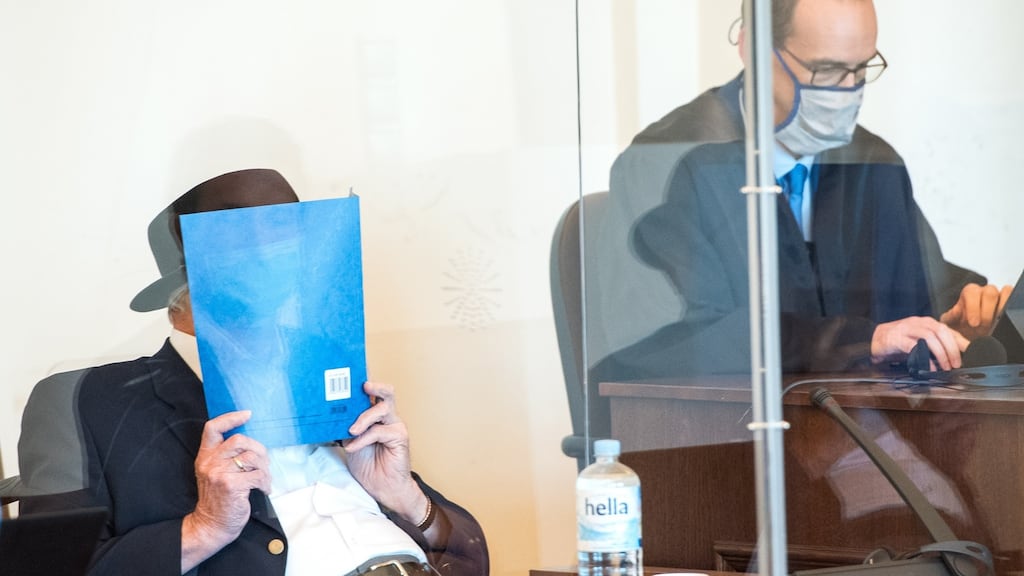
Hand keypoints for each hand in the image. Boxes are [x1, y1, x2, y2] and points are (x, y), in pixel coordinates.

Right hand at [181, 411, 270, 571]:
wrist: (212, 525)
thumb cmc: (219, 498)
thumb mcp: (215, 473)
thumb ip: (226, 456)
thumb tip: (252, 442)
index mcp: (206, 456)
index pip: (212, 428)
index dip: (231, 418)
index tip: (247, 414)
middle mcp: (210, 463)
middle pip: (239, 440)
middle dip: (258, 449)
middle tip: (264, 462)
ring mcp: (220, 474)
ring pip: (252, 457)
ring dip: (265, 468)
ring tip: (264, 479)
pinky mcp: (232, 486)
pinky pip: (258, 475)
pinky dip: (266, 482)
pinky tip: (263, 489)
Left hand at [343, 381, 427, 525]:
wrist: (383, 487)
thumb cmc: (368, 465)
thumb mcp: (350, 441)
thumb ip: (345, 426)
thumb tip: (327, 414)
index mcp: (375, 415)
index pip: (372, 392)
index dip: (365, 380)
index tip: (353, 369)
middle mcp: (387, 416)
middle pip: (386, 392)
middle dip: (374, 385)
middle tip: (362, 385)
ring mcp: (395, 425)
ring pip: (383, 408)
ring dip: (364, 417)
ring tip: (351, 430)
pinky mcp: (400, 437)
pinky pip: (380, 431)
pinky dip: (364, 439)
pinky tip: (354, 446)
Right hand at [871, 316, 968, 370]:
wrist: (872, 339)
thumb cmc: (898, 341)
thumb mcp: (919, 341)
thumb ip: (934, 345)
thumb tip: (953, 357)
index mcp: (926, 323)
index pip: (948, 330)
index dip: (960, 341)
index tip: (969, 352)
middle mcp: (918, 323)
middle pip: (941, 331)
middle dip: (952, 348)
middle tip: (956, 363)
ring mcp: (906, 329)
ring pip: (929, 337)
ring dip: (940, 353)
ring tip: (944, 367)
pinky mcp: (896, 338)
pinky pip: (913, 346)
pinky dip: (924, 358)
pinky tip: (929, 367)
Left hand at [939, 283, 1011, 339]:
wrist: (972, 335)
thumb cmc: (962, 327)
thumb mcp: (951, 324)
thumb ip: (950, 317)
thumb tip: (955, 312)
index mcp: (969, 293)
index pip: (972, 292)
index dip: (973, 307)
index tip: (973, 323)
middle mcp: (984, 292)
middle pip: (990, 292)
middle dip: (987, 312)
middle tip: (983, 326)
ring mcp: (999, 296)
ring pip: (1004, 293)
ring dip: (1000, 310)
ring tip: (994, 324)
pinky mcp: (1008, 301)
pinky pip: (1012, 297)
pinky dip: (1009, 308)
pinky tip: (1001, 321)